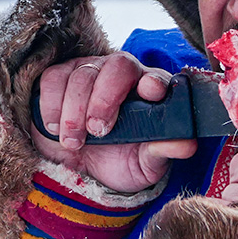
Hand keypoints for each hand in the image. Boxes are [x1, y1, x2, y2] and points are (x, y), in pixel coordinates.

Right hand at [32, 53, 196, 193]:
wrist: (83, 172)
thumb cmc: (121, 162)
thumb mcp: (145, 164)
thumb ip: (164, 151)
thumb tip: (186, 144)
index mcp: (151, 92)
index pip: (156, 77)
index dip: (152, 83)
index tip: (149, 93)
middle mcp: (123, 75)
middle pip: (117, 66)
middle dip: (104, 99)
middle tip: (97, 130)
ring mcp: (91, 71)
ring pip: (82, 75)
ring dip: (74, 112)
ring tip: (74, 143)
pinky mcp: (61, 76)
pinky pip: (53, 78)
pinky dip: (50, 104)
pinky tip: (54, 127)